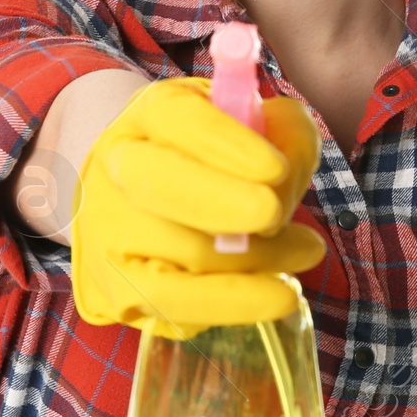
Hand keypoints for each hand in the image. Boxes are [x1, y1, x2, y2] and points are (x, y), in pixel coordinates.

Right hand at [69, 75, 325, 333]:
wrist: (143, 203)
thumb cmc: (212, 159)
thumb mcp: (251, 125)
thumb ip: (283, 132)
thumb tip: (290, 174)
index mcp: (153, 113)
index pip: (178, 118)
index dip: (225, 144)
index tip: (275, 168)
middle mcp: (119, 165)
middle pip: (157, 182)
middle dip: (220, 201)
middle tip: (274, 213)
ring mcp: (111, 228)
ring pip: (178, 250)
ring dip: (252, 257)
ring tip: (305, 251)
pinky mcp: (119, 286)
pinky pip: (173, 303)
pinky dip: (231, 303)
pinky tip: (277, 295)